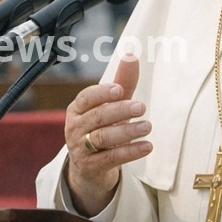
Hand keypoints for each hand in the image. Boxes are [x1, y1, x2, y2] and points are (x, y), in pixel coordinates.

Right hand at [64, 54, 151, 216]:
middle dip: (119, 111)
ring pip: (102, 138)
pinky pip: (110, 159)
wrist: (90, 167)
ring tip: (147, 126)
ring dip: (126, 132)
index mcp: (77, 109)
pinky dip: (129, 152)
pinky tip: (147, 146)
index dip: (102, 93)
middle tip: (141, 107)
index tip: (120, 89)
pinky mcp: (90, 167)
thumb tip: (131, 55)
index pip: (86, 98)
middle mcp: (75, 128)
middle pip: (96, 117)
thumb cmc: (102, 129)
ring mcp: (80, 148)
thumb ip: (122, 83)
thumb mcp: (112, 106)